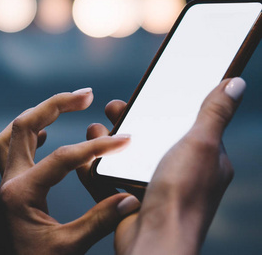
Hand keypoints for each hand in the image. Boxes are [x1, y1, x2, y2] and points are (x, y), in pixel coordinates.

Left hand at [0, 88, 140, 254]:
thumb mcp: (68, 248)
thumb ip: (98, 222)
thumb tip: (129, 200)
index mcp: (21, 194)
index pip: (63, 159)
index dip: (97, 147)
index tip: (124, 140)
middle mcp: (9, 182)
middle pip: (24, 126)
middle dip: (56, 105)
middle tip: (86, 95)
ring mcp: (7, 182)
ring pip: (13, 133)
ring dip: (39, 114)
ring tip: (65, 104)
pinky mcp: (11, 187)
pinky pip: (13, 149)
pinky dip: (30, 135)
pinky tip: (46, 135)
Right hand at [87, 78, 245, 254]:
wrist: (154, 242)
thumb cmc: (182, 195)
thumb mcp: (201, 144)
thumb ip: (214, 113)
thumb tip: (236, 83)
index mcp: (203, 160)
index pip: (184, 124)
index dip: (164, 107)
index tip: (145, 93)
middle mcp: (179, 173)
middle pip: (151, 138)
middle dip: (130, 122)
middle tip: (115, 108)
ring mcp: (153, 188)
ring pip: (128, 158)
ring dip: (108, 142)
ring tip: (94, 130)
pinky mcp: (130, 200)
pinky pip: (111, 179)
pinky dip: (97, 167)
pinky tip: (86, 156)